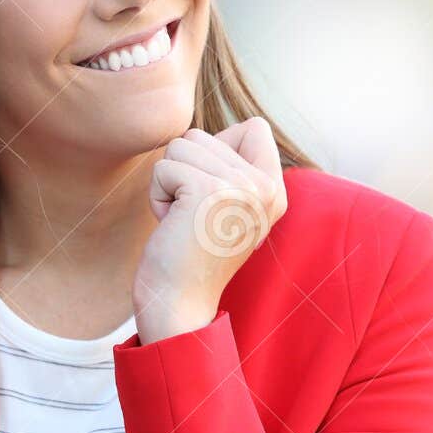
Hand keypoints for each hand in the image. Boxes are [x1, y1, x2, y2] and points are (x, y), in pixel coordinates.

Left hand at [132, 117, 288, 342]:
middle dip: (184, 171)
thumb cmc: (190, 253)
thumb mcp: (227, 206)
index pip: (254, 127)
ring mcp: (242, 187)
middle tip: (193, 217)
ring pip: (182, 145)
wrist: (179, 306)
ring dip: (169, 183)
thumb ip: (230, 168)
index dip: (218, 148)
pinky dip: (157, 196)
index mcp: (275, 190)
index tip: (211, 194)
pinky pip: (164, 167)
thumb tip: (201, 135)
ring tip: (183, 220)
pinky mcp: (210, 191)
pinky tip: (172, 226)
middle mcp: (266, 186)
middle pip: (205, 135)